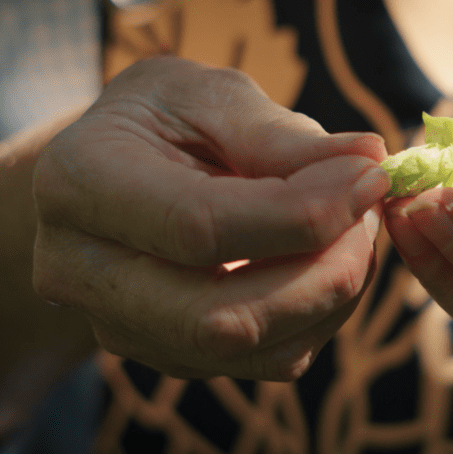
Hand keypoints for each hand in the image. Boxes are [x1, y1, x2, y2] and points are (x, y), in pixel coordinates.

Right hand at [33, 57, 389, 379]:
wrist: (117, 169)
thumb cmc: (167, 118)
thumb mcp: (209, 95)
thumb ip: (280, 134)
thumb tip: (370, 158)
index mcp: (80, 184)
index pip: (200, 227)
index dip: (302, 210)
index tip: (371, 175)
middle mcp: (84, 273)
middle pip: (221, 317)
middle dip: (326, 269)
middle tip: (372, 208)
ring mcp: (126, 328)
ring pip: (254, 349)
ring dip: (335, 291)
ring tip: (357, 223)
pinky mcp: (173, 355)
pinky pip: (271, 359)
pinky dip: (325, 311)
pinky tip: (333, 255)